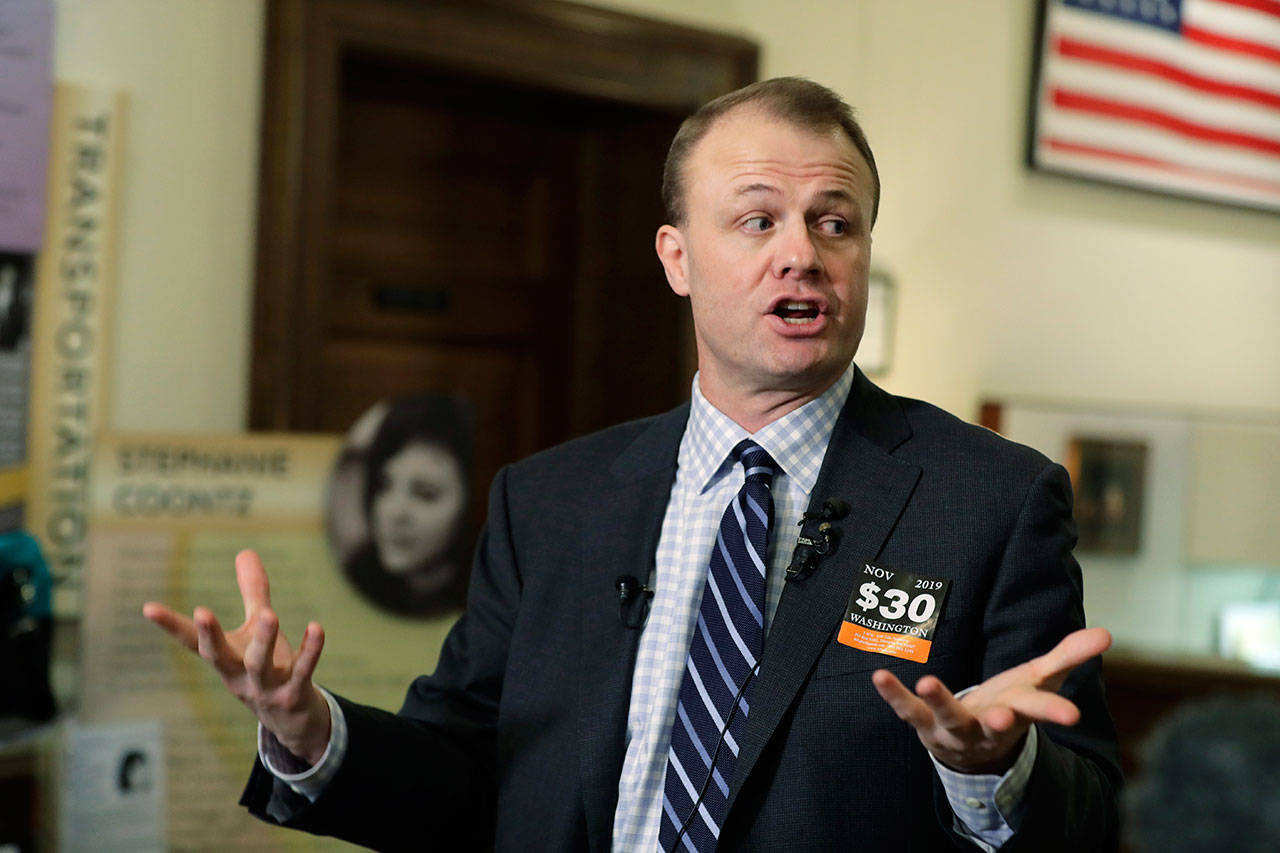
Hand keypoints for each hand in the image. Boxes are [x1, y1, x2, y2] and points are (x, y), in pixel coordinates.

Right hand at [142, 549, 331, 764]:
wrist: (293, 722)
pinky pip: (302, 672)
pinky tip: (316, 628)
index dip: (171, 626)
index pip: (192, 642)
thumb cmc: (269, 669)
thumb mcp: (255, 631)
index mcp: (225, 660)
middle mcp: (239, 676)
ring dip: (264, 640)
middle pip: (219, 657)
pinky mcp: (294, 694)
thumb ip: (252, 592)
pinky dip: (310, 651)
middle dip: (210, 636)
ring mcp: (266, 688)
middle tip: (201, 613)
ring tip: (269, 615)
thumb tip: (245, 551)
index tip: (148, 608)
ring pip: (260, 664)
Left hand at [871, 627, 1110, 773]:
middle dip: (1000, 721)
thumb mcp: (1038, 681)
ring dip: (938, 701)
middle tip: (1001, 716)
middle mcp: (988, 726)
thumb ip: (1068, 656)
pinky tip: (879, 675)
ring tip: (925, 681)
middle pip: (996, 724)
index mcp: (1019, 712)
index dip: (1054, 711)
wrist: (974, 750)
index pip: (1040, 710)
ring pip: (948, 719)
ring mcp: (954, 729)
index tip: (1072, 716)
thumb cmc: (1010, 705)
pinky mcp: (924, 725)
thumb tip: (1106, 633)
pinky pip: (907, 712)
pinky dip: (893, 695)